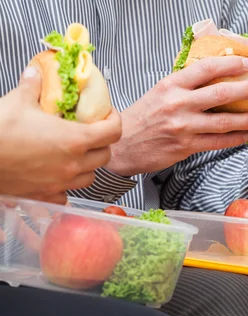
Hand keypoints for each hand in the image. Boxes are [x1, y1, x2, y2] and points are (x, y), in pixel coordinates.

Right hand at [0, 66, 121, 203]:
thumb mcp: (17, 102)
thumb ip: (32, 86)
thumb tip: (36, 74)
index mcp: (74, 139)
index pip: (113, 132)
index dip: (114, 121)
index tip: (108, 115)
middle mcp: (73, 164)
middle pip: (105, 156)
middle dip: (102, 144)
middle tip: (92, 133)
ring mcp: (61, 182)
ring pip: (90, 177)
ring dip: (88, 166)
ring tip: (76, 155)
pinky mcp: (46, 195)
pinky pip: (67, 195)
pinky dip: (67, 187)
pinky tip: (57, 177)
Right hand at [107, 56, 247, 175]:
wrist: (122, 144)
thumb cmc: (144, 116)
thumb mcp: (160, 92)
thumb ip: (186, 85)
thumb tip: (216, 74)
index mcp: (171, 85)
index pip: (205, 69)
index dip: (229, 64)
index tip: (246, 63)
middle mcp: (177, 104)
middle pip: (219, 94)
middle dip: (246, 90)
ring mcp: (182, 126)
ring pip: (222, 122)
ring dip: (246, 120)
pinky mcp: (185, 146)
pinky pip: (217, 142)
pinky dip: (234, 139)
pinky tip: (246, 136)